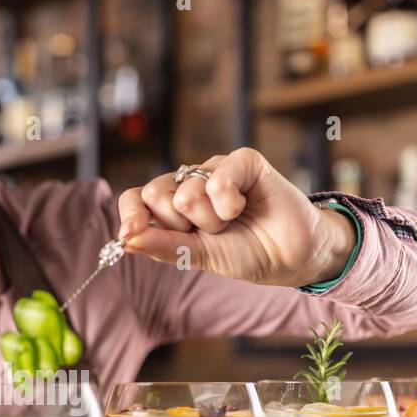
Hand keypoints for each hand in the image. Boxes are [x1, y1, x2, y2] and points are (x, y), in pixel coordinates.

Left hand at [116, 147, 353, 287]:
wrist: (291, 256)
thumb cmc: (245, 253)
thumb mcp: (198, 256)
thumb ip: (162, 246)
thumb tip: (125, 239)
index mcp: (173, 207)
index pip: (136, 199)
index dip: (130, 213)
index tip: (129, 233)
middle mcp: (191, 183)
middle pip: (156, 194)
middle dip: (181, 225)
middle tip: (210, 232)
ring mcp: (215, 169)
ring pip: (187, 193)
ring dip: (212, 221)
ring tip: (233, 222)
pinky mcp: (243, 161)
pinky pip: (218, 180)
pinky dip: (229, 204)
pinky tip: (243, 206)